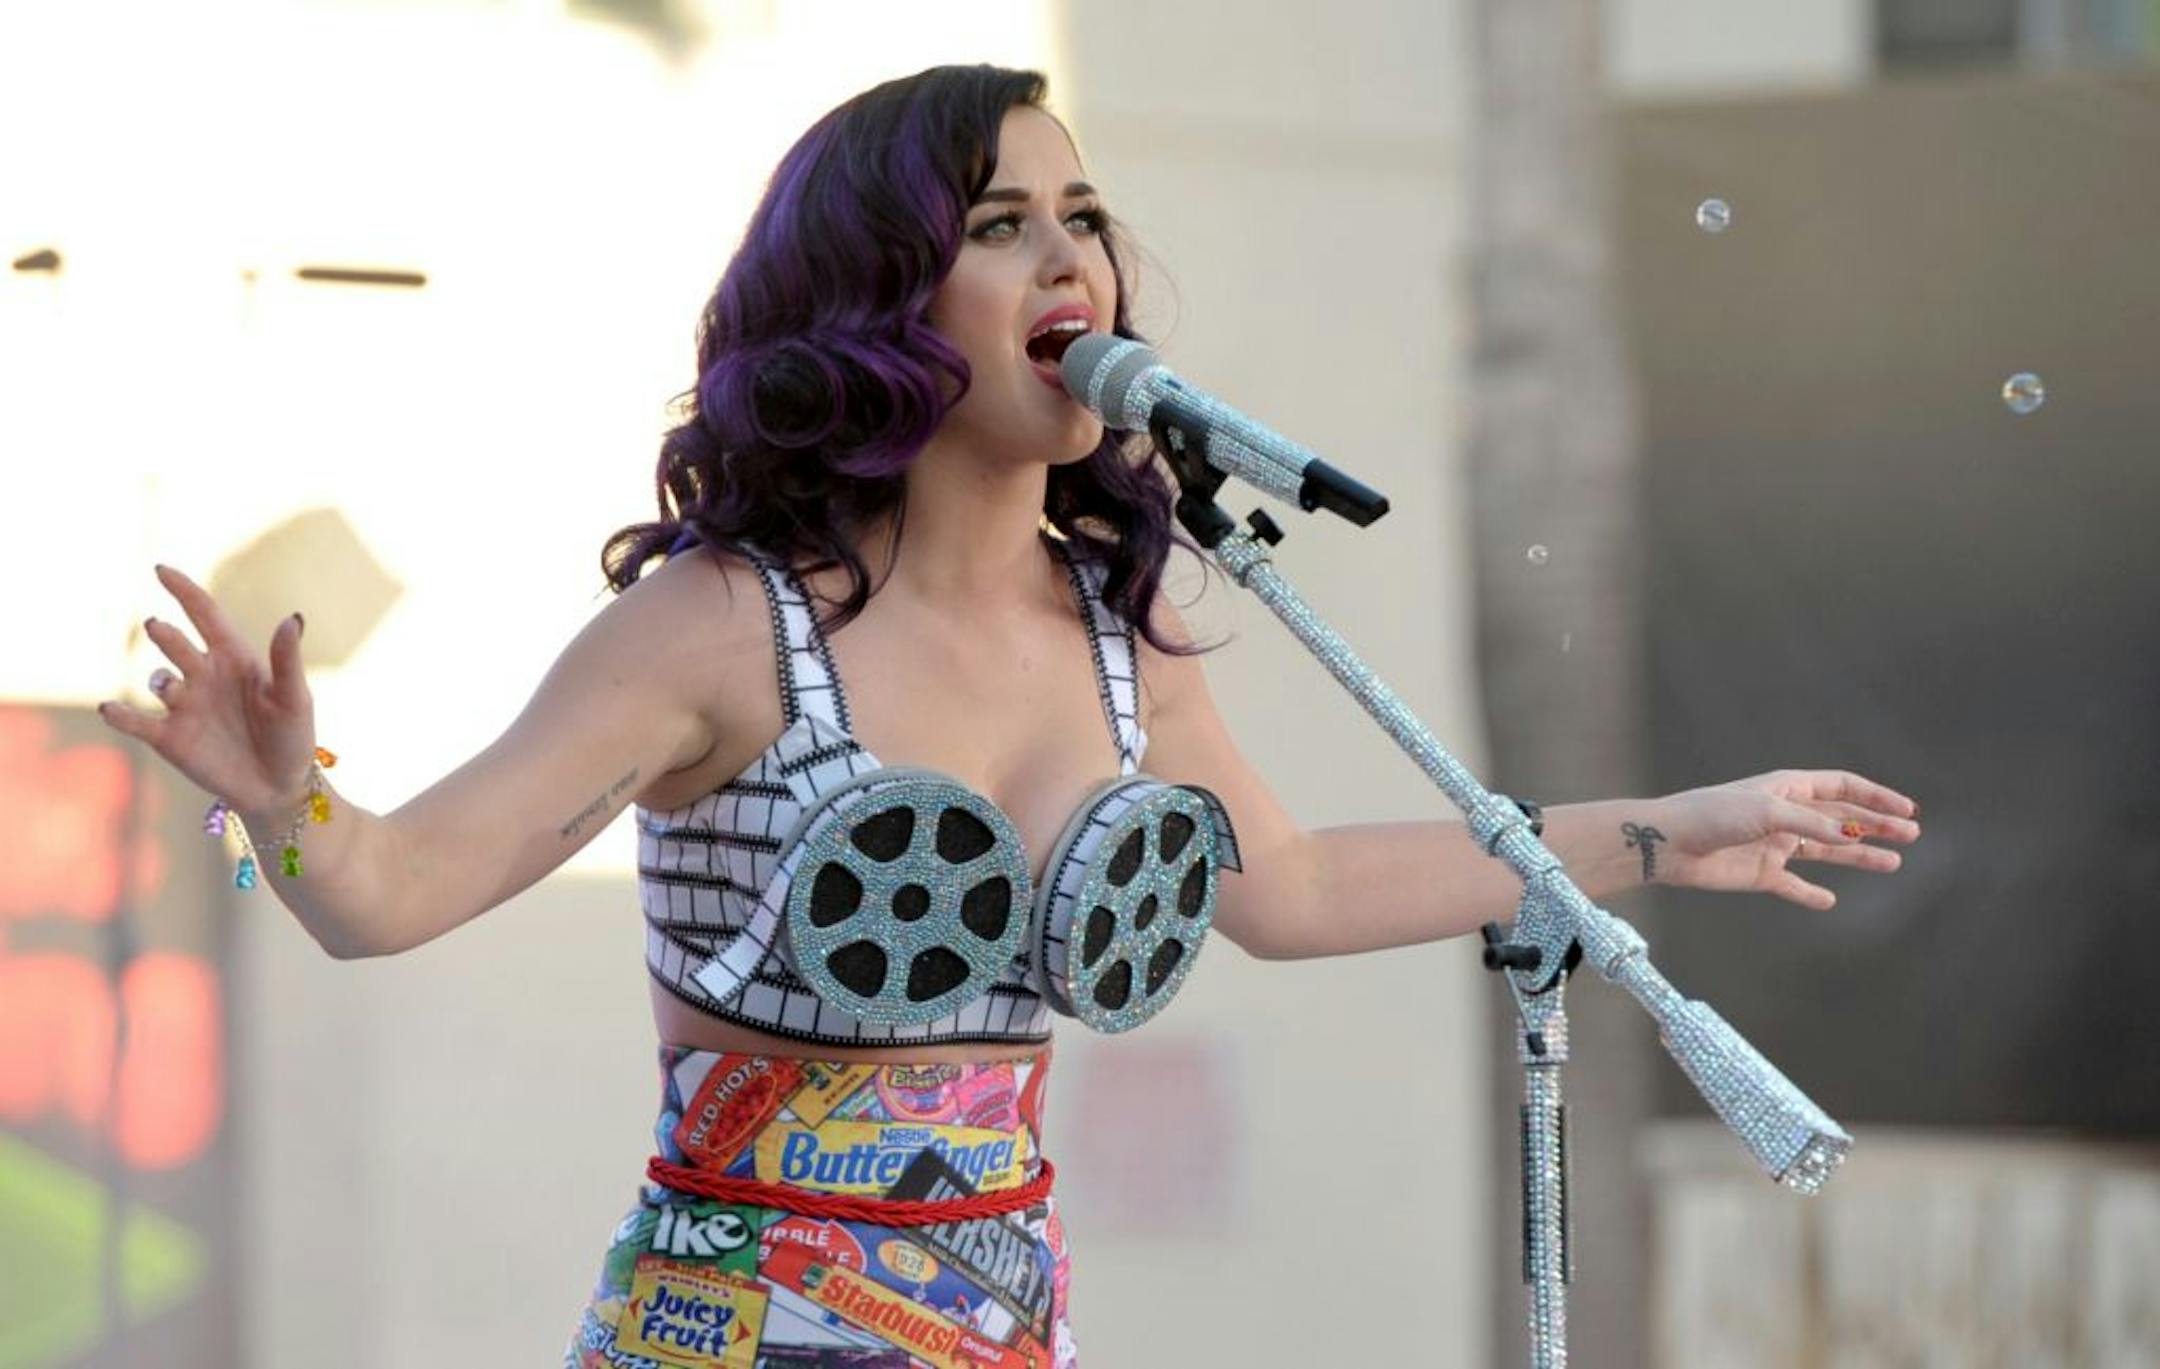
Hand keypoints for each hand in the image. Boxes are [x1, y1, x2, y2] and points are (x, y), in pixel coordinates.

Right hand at [98, 566, 317, 819]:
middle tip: (158, 628)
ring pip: (158, 680)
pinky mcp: (168, 737)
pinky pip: (136, 721)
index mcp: (235, 658)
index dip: (184, 591)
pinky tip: (111, 709)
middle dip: (165, 635)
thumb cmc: (292, 737)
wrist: (279, 787)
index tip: (161, 569)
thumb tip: (293, 617)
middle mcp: (204, 676)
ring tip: (169, 685)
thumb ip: (287, 660)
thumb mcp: (295, 698)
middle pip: (176, 643)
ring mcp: (184, 705)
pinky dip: (120, 715)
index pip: (205, 615)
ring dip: (159, 679)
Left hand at [1642, 769, 1919, 909]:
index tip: (1907, 809)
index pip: (1842, 787)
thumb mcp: (1768, 812)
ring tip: (1892, 863)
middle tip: (1911, 836)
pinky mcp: (1759, 873)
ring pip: (1826, 851)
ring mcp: (1774, 844)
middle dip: (1876, 826)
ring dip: (1858, 855)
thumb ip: (1810, 824)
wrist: (1669, 843)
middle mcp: (1785, 814)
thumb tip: (1848, 836)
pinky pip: (1792, 885)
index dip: (1875, 796)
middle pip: (1841, 819)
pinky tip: (1829, 901)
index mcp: (1787, 788)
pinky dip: (1810, 894)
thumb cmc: (1713, 815)